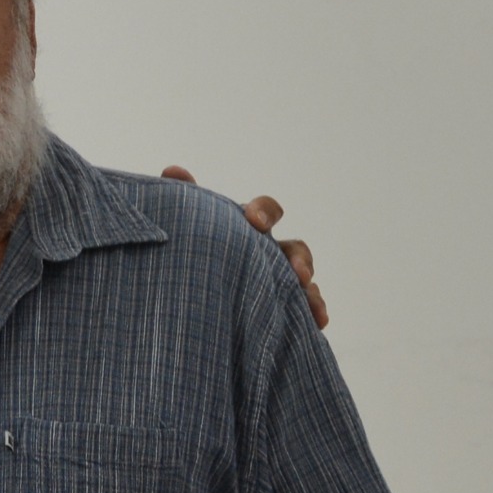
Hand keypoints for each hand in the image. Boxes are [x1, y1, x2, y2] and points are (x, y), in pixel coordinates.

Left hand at [163, 166, 326, 327]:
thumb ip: (184, 200)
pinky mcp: (281, 310)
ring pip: (303, 281)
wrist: (184, 300)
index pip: (267, 211)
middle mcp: (269, 252)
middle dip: (300, 258)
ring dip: (311, 290)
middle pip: (295, 248)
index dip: (265, 212)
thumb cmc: (191, 251)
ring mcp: (278, 281)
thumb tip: (173, 171)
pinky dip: (314, 313)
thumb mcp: (186, 227)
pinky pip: (304, 310)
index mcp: (249, 228)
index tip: (255, 221)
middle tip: (298, 272)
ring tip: (311, 304)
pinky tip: (318, 321)